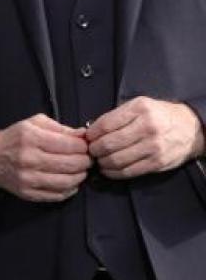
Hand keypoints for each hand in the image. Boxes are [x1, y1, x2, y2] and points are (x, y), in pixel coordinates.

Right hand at [0, 114, 90, 201]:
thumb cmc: (14, 138)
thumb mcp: (34, 124)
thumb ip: (60, 128)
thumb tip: (83, 135)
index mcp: (31, 137)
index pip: (70, 144)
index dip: (83, 146)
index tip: (85, 146)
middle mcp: (29, 158)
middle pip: (71, 164)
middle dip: (85, 161)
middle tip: (86, 159)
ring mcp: (28, 178)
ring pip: (67, 181)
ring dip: (80, 176)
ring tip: (80, 171)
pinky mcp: (28, 193)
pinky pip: (58, 195)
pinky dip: (70, 189)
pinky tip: (70, 182)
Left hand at [86, 97, 205, 178]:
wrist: (190, 129)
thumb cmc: (158, 115)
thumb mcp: (138, 106)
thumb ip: (116, 116)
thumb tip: (91, 131)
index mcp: (139, 110)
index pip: (105, 125)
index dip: (91, 134)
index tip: (88, 138)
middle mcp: (147, 128)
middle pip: (108, 144)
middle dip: (94, 150)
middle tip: (91, 151)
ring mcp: (153, 147)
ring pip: (116, 160)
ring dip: (102, 163)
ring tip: (99, 160)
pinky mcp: (157, 163)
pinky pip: (128, 171)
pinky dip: (113, 173)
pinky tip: (108, 170)